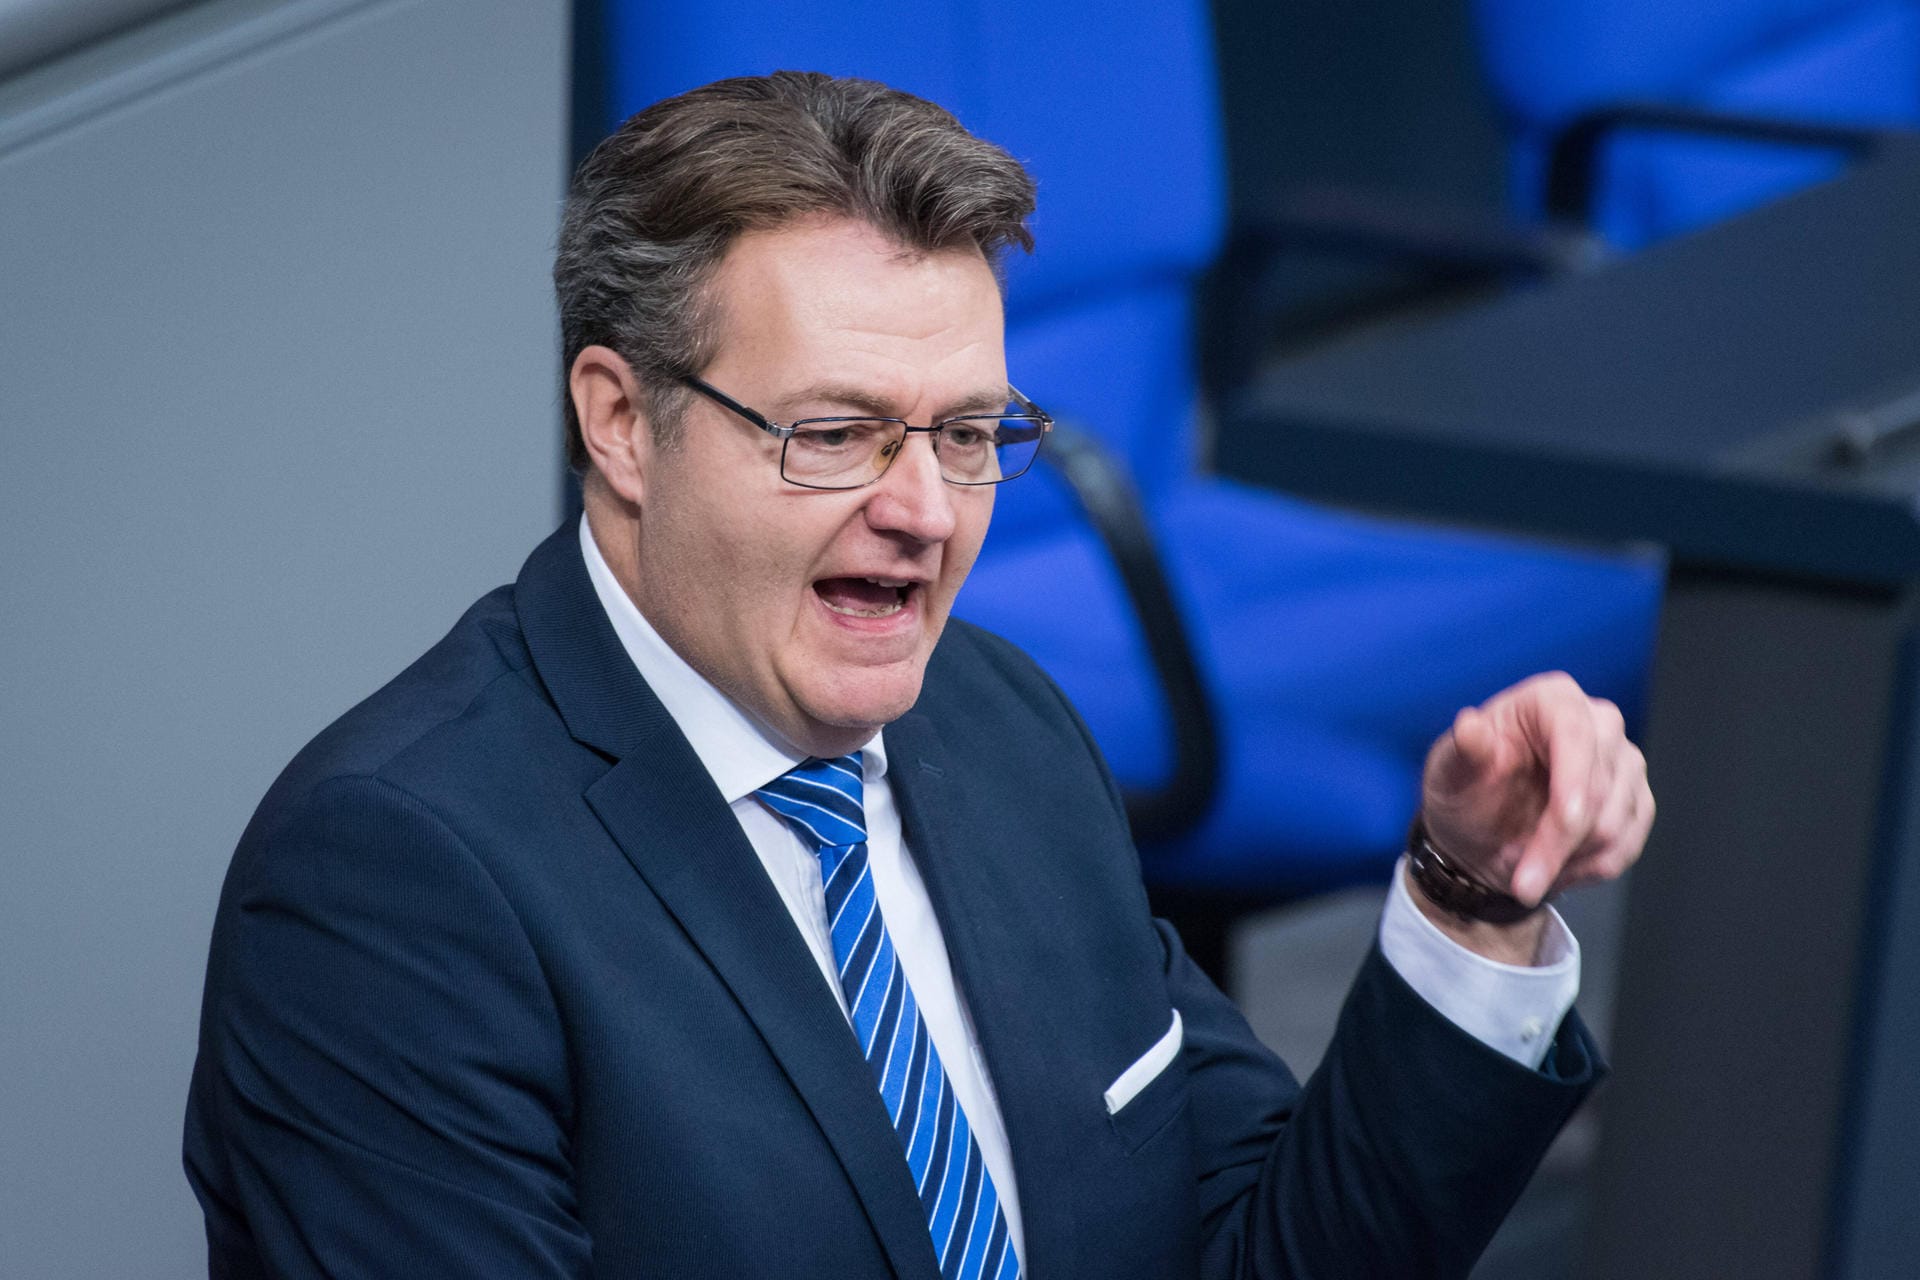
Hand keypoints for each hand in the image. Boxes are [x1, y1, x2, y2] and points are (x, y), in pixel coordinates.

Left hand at [1421, 672, 1654, 909]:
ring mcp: (1625, 762)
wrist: (1481, 832)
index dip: (1573, 783)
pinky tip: (1556, 868)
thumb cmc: (1465, 791)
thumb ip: (1462, 751)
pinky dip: (1588, 870)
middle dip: (1559, 843)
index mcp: (1551, 699)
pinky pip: (1626, 846)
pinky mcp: (1637, 801)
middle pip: (1600, 788)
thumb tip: (1469, 727)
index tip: (1563, 825)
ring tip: (1528, 869)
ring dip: (1568, 861)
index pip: (1576, 734)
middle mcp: (1600, 722)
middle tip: (1520, 884)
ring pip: (1615, 824)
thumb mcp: (1449, 772)